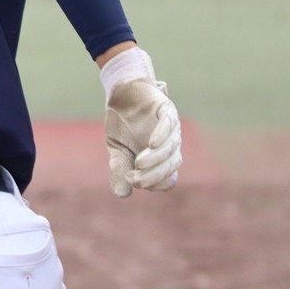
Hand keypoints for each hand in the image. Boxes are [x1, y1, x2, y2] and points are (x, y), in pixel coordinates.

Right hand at [100, 46, 181, 197]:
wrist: (120, 93)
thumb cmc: (122, 123)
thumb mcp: (118, 150)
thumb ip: (120, 170)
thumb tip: (122, 195)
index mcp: (163, 158)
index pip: (167, 179)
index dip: (152, 183)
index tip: (132, 179)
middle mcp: (171, 144)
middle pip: (170, 166)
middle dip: (153, 175)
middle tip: (134, 177)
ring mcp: (171, 127)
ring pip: (171, 148)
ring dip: (156, 159)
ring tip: (139, 164)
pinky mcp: (166, 110)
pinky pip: (169, 125)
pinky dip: (162, 136)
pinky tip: (152, 144)